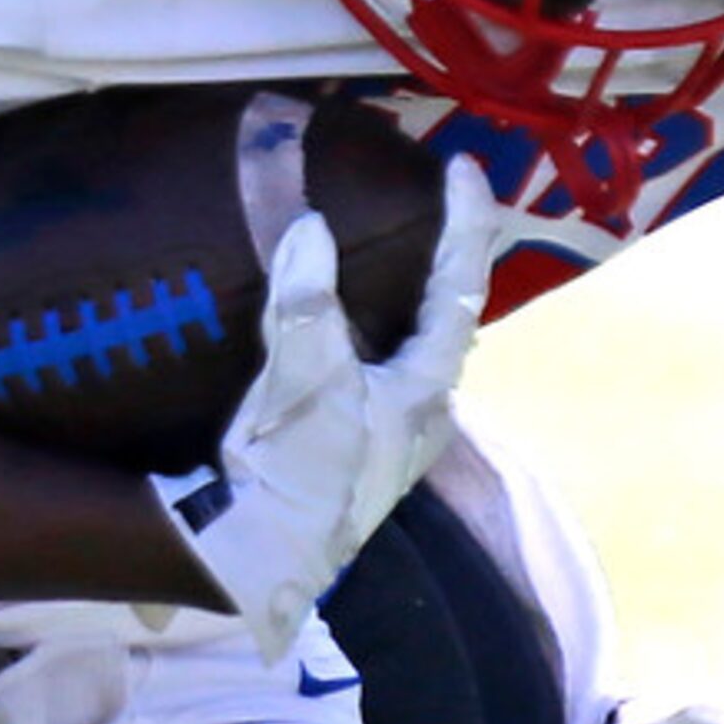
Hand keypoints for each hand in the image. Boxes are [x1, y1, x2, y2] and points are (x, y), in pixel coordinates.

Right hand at [151, 156, 495, 658]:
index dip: (466, 221)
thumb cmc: (292, 471)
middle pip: (451, 311)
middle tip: (443, 199)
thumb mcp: (300, 382)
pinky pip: (381, 362)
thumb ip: (306, 305)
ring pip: (419, 340)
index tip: (464, 167)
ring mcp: (395, 426)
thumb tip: (309, 226)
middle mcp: (424, 405)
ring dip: (417, 292)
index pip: (460, 284)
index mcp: (426, 386)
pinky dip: (378, 324)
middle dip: (452, 255)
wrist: (257, 556)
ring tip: (407, 242)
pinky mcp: (360, 439)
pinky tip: (357, 315)